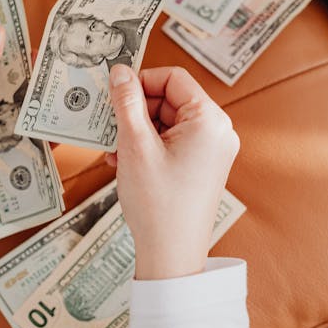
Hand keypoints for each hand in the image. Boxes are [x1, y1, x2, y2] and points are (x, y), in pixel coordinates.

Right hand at [107, 64, 239, 279]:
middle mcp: (218, 132)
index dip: (141, 81)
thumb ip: (127, 103)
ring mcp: (212, 151)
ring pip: (168, 122)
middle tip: (109, 128)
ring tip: (115, 152)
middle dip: (136, 112)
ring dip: (138, 131)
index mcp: (210, 121)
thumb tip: (120, 72)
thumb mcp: (135, 146)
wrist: (172, 256)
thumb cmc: (158, 204)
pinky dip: (148, 147)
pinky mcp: (203, 167)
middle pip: (170, 100)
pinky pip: (173, 142)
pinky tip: (125, 162)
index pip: (174, 78)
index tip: (115, 94)